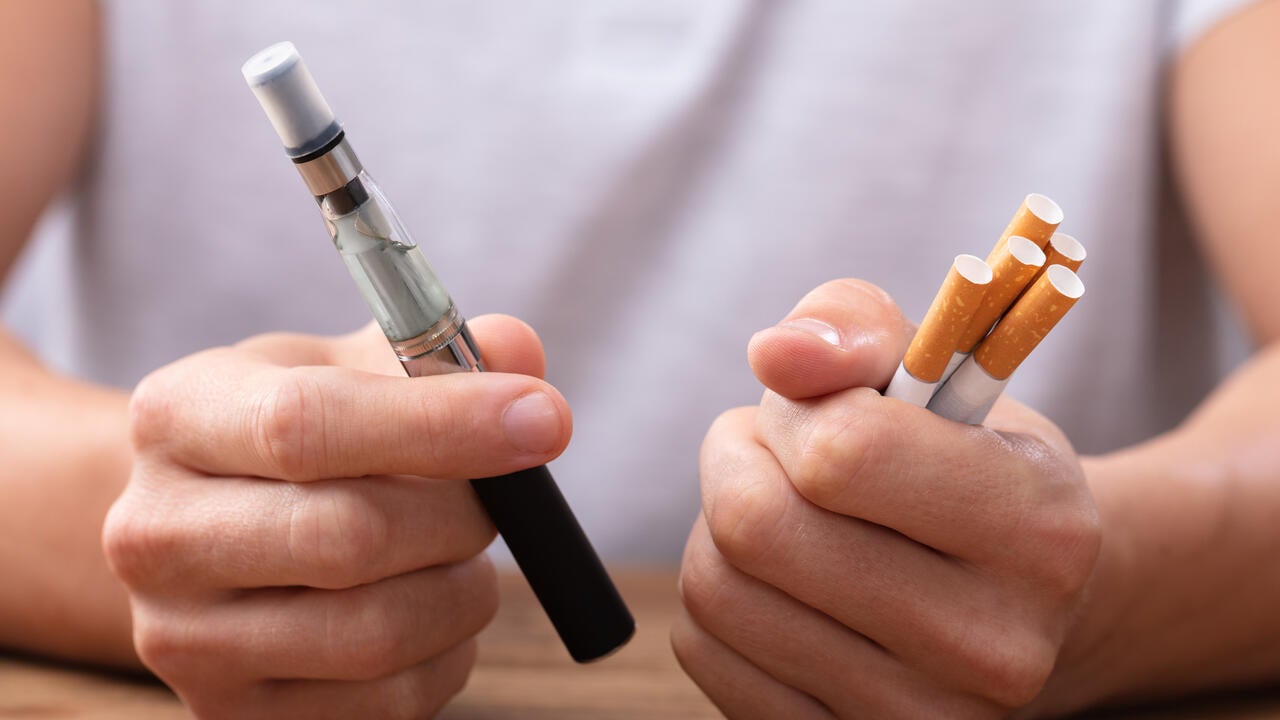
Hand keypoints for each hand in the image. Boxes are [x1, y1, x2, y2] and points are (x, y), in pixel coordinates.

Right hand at [103, 317, 571, 718]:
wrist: (205, 536)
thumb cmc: (293, 437)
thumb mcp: (342, 368)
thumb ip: (434, 353)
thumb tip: (520, 355)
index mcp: (177, 417)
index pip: (306, 424)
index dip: (444, 422)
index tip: (545, 420)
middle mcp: (155, 534)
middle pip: (348, 537)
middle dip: (462, 516)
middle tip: (499, 498)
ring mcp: (183, 642)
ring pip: (377, 632)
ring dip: (462, 589)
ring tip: (459, 552)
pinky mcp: (236, 715)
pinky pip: (389, 702)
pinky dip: (448, 652)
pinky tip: (432, 606)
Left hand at [673, 280, 1101, 718]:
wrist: (1032, 608)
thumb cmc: (971, 467)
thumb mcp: (943, 369)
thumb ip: (853, 326)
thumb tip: (775, 353)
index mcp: (1039, 531)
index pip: (840, 453)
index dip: (797, 411)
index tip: (817, 409)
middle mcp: (993, 647)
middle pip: (756, 527)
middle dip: (737, 460)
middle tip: (772, 450)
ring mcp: (922, 719)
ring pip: (715, 591)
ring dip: (719, 525)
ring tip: (781, 510)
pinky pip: (704, 652)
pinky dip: (717, 597)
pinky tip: (776, 580)